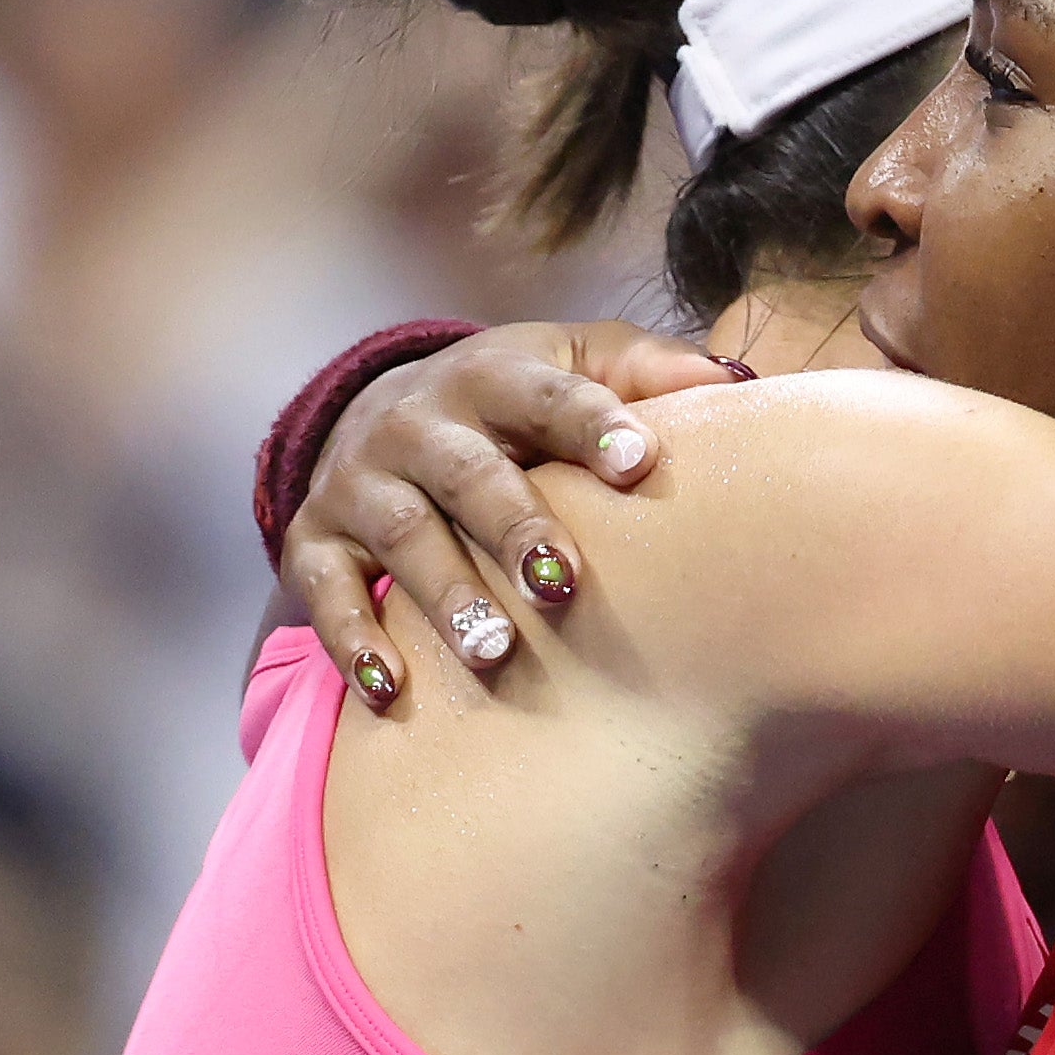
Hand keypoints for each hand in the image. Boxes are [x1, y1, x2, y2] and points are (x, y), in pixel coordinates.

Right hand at [285, 320, 734, 708]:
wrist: (372, 418)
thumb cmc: (508, 407)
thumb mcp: (567, 365)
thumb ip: (644, 370)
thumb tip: (739, 379)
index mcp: (490, 376)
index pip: (544, 395)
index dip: (590, 424)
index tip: (639, 462)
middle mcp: (417, 424)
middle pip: (468, 474)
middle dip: (513, 527)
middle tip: (562, 585)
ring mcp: (360, 483)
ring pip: (403, 536)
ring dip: (445, 595)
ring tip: (493, 653)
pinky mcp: (316, 541)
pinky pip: (327, 593)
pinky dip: (353, 643)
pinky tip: (390, 690)